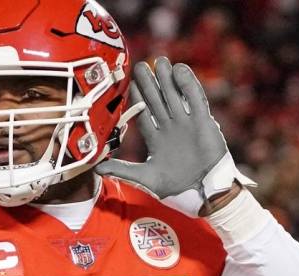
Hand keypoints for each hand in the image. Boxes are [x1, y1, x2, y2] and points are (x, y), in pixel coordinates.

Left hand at [96, 57, 253, 216]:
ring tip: (159, 61)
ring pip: (175, 96)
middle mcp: (171, 129)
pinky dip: (188, 84)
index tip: (129, 84)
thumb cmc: (176, 187)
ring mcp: (187, 124)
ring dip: (167, 79)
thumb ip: (122, 170)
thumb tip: (96, 169)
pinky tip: (179, 70)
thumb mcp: (145, 177)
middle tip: (140, 66)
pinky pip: (195, 99)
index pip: (144, 115)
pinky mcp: (202, 122)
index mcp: (157, 140)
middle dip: (150, 84)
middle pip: (158, 101)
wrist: (203, 192)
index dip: (137, 99)